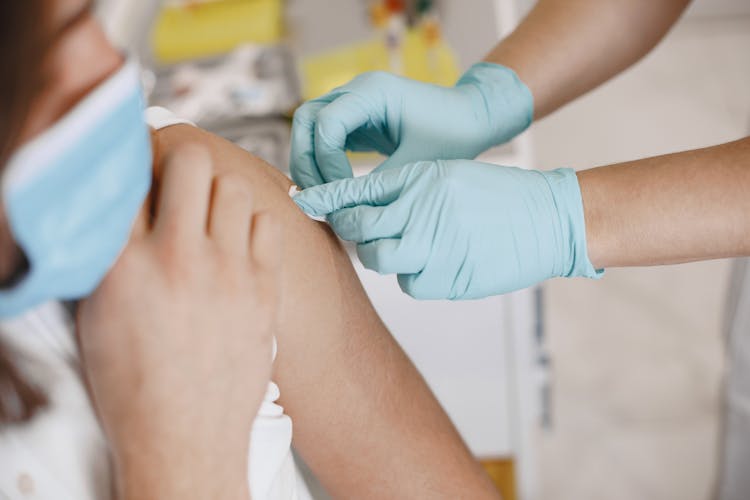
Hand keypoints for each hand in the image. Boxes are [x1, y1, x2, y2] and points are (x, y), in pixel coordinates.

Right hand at [77, 145, 281, 499]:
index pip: (132, 172)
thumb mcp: (97, 313)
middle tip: (177, 180)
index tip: (140, 167)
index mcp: (124, 263)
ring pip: (234, 185)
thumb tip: (127, 202)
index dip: (136, 163)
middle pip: (191, 158)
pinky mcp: (265, 288)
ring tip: (208, 217)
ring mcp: (229, 272)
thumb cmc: (135, 386)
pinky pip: (268, 223)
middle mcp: (179, 258)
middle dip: (181, 159)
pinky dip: (252, 224)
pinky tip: (238, 244)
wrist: (186, 437)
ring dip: (218, 191)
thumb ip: (109, 251)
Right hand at [290, 62, 532, 188]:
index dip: (326, 160)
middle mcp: (357, 91)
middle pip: (306, 120)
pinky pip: (325, 137)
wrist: (471, 119)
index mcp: (373, 92)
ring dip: (310, 162)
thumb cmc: (453, 135)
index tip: (345, 191)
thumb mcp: (416, 163)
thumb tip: (346, 211)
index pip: (326, 123)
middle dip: (307, 160)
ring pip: (309, 128)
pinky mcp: (357, 119)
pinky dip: (322, 161)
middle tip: (322, 196)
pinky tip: (335, 189)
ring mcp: (354, 103)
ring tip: (327, 196)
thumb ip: (379, 184)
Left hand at [294, 160, 600, 299]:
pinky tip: (436, 260)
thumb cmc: (496, 195)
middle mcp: (420, 214)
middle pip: (358, 229)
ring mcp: (432, 249)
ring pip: (378, 259)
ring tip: (403, 243)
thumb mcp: (447, 175)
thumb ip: (405, 190)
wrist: (545, 220)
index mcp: (420, 182)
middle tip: (354, 227)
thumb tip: (363, 208)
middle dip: (349, 229)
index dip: (324, 198)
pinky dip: (413, 274)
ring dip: (381, 253)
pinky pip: (409, 283)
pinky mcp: (446, 280)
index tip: (302, 200)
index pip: (357, 192)